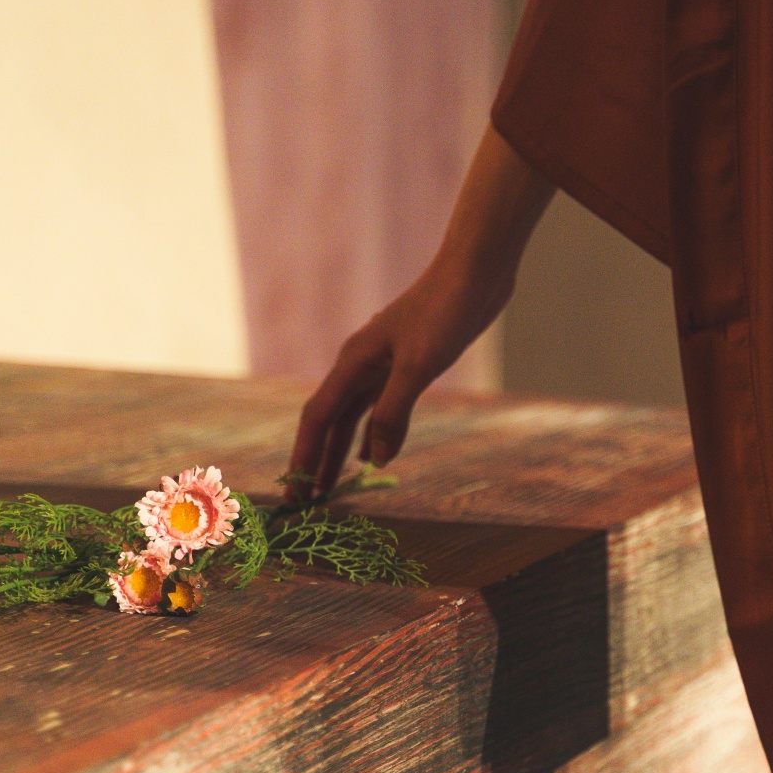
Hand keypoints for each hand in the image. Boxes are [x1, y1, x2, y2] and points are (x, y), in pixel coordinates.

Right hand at [284, 127, 553, 501]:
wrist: (476, 270)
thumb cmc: (447, 310)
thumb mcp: (420, 365)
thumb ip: (393, 411)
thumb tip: (374, 460)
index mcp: (354, 362)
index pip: (318, 419)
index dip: (304, 457)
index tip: (296, 494)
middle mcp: (359, 364)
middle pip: (329, 421)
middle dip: (315, 461)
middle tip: (308, 503)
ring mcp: (381, 364)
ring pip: (350, 417)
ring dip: (338, 451)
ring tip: (330, 487)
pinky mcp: (405, 364)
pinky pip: (375, 408)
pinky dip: (368, 434)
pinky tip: (370, 455)